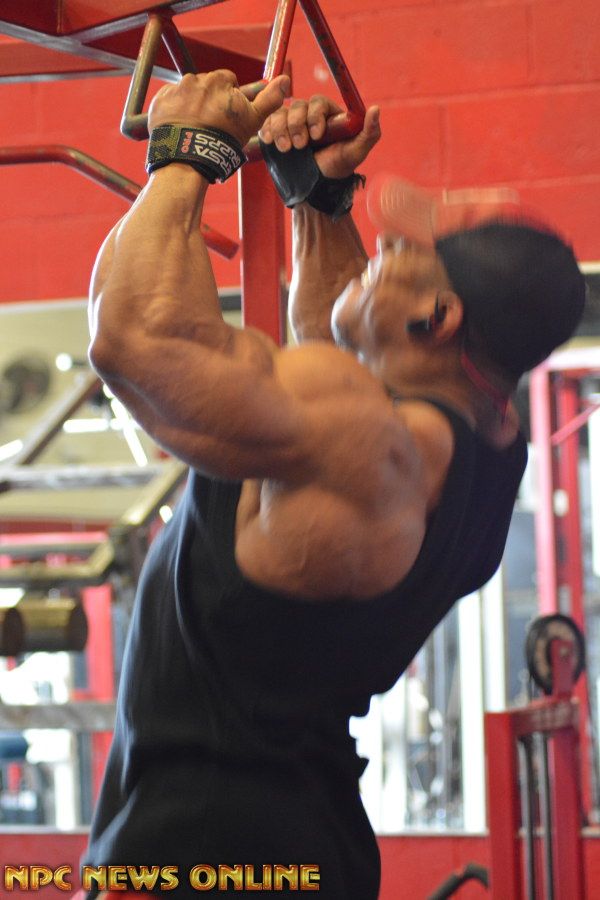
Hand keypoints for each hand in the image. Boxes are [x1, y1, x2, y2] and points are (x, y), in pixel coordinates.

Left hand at [148, 70, 289, 146]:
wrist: (189, 158)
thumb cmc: (223, 140)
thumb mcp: (252, 121)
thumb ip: (269, 99)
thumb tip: (285, 80)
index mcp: (219, 80)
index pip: (228, 81)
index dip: (230, 99)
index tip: (228, 115)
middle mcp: (196, 79)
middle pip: (207, 86)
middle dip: (210, 100)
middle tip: (212, 124)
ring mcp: (176, 90)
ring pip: (188, 93)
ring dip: (191, 106)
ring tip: (195, 128)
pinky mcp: (160, 102)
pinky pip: (169, 102)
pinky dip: (174, 112)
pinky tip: (181, 127)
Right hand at [259, 95, 380, 178]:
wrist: (315, 189)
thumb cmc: (337, 169)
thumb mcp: (356, 153)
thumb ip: (369, 133)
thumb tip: (375, 110)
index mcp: (328, 115)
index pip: (318, 102)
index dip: (315, 115)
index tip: (317, 135)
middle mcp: (309, 116)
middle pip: (297, 106)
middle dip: (297, 124)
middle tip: (300, 146)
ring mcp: (291, 124)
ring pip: (281, 113)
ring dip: (281, 129)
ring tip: (286, 149)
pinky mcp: (277, 133)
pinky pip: (268, 122)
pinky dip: (267, 129)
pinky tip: (268, 140)